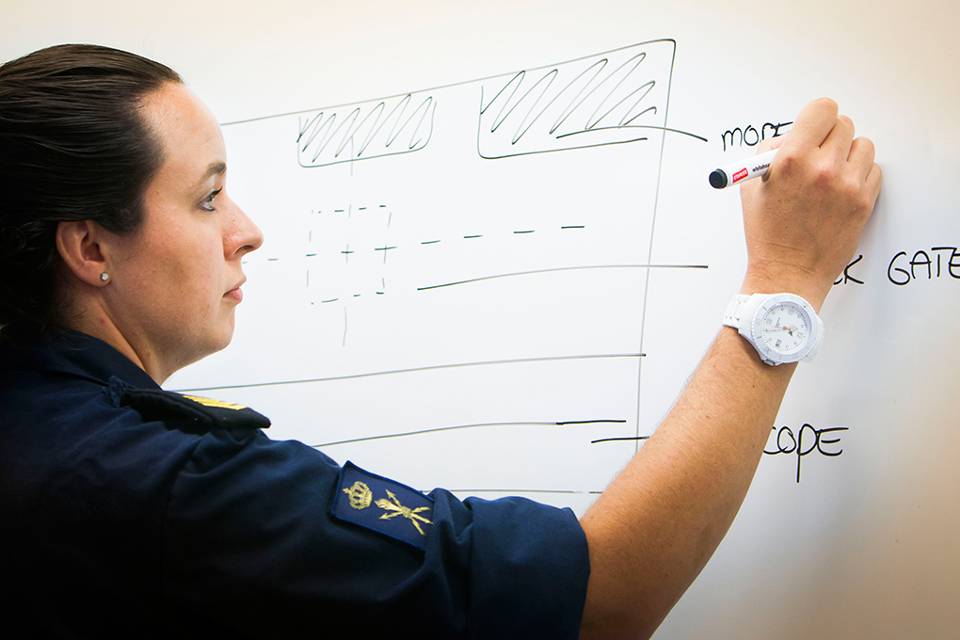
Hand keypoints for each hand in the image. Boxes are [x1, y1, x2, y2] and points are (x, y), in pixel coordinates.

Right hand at [738, 98, 881, 310]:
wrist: (788, 273)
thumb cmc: (767, 232)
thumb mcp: (753, 185)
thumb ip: (772, 151)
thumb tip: (794, 133)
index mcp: (791, 159)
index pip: (822, 109)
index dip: (818, 118)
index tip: (814, 128)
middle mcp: (822, 168)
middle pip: (844, 124)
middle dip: (830, 138)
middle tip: (819, 156)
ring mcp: (847, 185)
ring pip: (863, 145)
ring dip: (848, 156)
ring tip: (831, 176)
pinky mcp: (864, 202)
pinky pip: (874, 170)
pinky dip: (860, 176)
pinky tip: (841, 192)